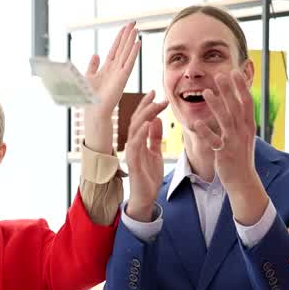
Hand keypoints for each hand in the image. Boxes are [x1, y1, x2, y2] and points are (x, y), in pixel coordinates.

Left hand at [82, 22, 140, 154]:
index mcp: (107, 68)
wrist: (94, 110)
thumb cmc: (91, 97)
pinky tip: (137, 43)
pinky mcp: (123, 78)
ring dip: (131, 41)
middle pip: (123, 48)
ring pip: (127, 53)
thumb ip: (92, 66)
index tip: (125, 27)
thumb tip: (95, 54)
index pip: (115, 49)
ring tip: (136, 29)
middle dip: (127, 35)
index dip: (120, 38)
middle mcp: (115, 69)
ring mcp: (120, 73)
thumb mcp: (88, 76)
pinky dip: (133, 52)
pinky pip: (129, 62)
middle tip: (133, 23)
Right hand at [124, 91, 169, 221]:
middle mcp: (132, 144)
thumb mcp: (155, 153)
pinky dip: (141, 132)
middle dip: (146, 105)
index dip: (147, 105)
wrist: (146, 196)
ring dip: (146, 115)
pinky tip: (148, 123)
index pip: (141, 119)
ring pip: (135, 128)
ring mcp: (131, 152)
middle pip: (137, 120)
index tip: (156, 93)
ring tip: (156, 104)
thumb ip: (155, 137)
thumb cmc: (149, 176)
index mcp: (138, 141)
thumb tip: (156, 120)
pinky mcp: (133, 161)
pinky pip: (136, 144)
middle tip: (157, 93)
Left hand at [188, 69, 257, 193]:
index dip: (241, 87)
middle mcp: (243, 131)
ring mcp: (234, 142)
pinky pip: (214, 141)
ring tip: (205, 92)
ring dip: (216, 105)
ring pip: (226, 120)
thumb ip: (241, 120)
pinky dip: (206, 131)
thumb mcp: (244, 136)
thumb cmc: (241, 157)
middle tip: (220, 74)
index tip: (235, 72)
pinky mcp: (224, 153)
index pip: (247, 102)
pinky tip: (196, 123)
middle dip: (229, 90)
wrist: (243, 181)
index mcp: (248, 126)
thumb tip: (238, 103)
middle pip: (236, 106)